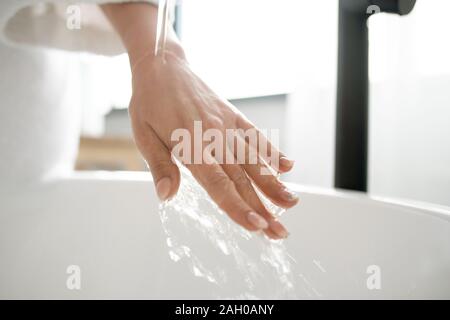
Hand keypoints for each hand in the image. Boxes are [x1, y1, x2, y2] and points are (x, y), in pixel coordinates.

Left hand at [101, 3, 298, 238]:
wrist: (162, 65)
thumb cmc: (149, 102)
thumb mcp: (143, 135)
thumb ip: (160, 166)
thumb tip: (166, 197)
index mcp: (191, 146)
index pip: (218, 184)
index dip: (237, 206)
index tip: (256, 226)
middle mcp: (214, 137)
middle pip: (241, 178)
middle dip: (262, 207)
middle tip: (279, 232)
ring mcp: (227, 125)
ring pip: (254, 160)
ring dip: (273, 184)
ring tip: (291, 204)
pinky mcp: (233, 115)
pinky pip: (255, 135)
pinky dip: (271, 150)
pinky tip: (287, 166)